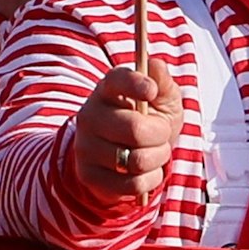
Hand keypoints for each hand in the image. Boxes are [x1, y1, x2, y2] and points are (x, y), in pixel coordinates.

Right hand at [71, 58, 182, 206]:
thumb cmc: (149, 121)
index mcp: (108, 89)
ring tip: (155, 152)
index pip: (119, 79)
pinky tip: (146, 171)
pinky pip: (131, 184)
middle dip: (160, 135)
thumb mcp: (163, 99)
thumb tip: (156, 65)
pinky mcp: (88, 175)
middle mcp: (90, 114)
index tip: (151, 91)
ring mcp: (86, 146)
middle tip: (162, 134)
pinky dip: (149, 180)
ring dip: (157, 159)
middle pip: (135, 129)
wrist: (128, 159)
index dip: (137, 84)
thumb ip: (162, 81)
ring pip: (136, 160)